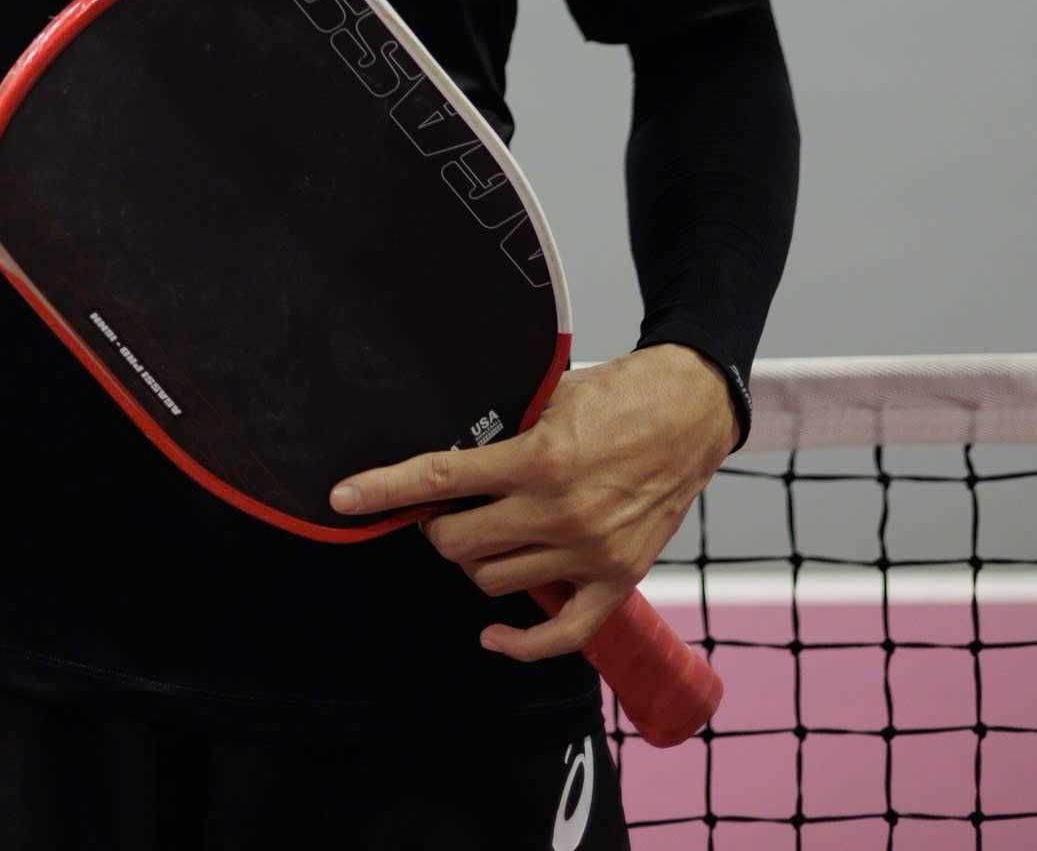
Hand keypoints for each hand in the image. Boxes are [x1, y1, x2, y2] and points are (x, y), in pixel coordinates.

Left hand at [328, 344, 736, 662]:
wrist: (691, 409)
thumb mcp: (553, 395)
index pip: (443, 477)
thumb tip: (449, 453)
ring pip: (496, 583)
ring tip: (483, 536)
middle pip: (460, 544)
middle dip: (439, 527)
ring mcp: (590, 553)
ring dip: (476, 562)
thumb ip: (505, 430)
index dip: (387, 489)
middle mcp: (561, 513)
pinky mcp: (618, 580)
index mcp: (540, 459)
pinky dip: (519, 643)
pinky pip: (559, 635)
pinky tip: (493, 633)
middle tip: (445, 509)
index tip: (345, 498)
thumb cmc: (619, 393)